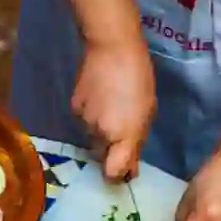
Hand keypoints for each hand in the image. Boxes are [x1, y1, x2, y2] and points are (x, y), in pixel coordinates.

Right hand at [70, 41, 154, 180]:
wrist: (111, 45)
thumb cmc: (138, 76)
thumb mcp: (147, 111)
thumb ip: (136, 142)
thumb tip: (130, 169)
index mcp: (122, 136)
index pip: (112, 172)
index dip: (118, 174)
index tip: (126, 169)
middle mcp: (99, 135)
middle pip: (102, 156)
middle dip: (111, 150)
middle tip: (123, 129)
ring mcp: (83, 122)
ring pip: (92, 137)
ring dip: (101, 130)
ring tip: (112, 107)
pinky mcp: (73, 108)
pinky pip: (83, 121)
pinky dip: (91, 115)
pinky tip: (99, 97)